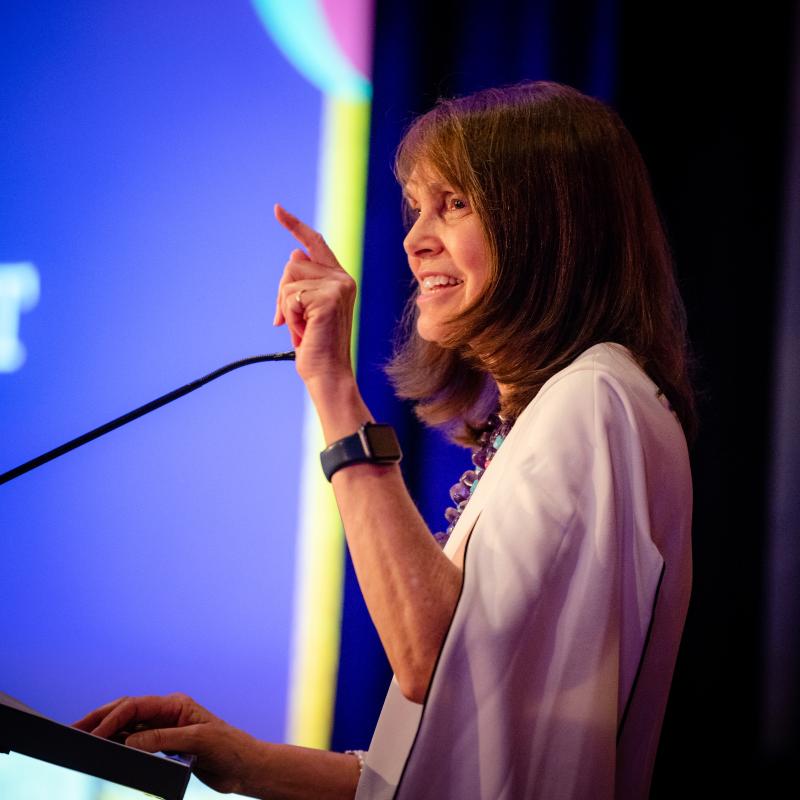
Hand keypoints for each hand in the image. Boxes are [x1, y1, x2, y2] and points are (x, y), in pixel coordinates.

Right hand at [73, 693, 261, 794]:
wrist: (245, 767)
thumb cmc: (229, 748)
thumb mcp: (197, 742)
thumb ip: (163, 740)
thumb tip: (129, 742)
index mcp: (176, 704)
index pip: (136, 707)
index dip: (112, 719)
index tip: (94, 735)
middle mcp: (168, 713)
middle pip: (127, 711)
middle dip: (100, 718)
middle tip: (73, 728)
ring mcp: (166, 729)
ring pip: (129, 727)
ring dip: (107, 732)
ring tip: (82, 739)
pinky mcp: (166, 746)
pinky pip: (136, 742)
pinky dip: (119, 745)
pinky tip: (106, 752)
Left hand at [273, 205, 356, 387]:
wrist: (328, 372)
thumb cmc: (316, 345)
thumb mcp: (305, 310)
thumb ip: (302, 284)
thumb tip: (294, 256)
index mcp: (340, 279)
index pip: (315, 243)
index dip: (294, 226)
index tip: (277, 209)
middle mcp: (342, 279)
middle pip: (292, 264)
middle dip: (283, 294)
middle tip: (293, 322)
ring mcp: (337, 287)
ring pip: (289, 280)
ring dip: (286, 308)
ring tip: (303, 328)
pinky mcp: (328, 298)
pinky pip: (290, 297)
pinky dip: (289, 317)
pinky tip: (305, 331)